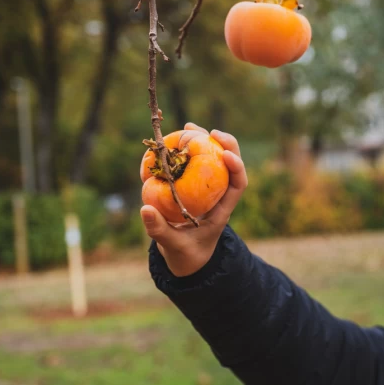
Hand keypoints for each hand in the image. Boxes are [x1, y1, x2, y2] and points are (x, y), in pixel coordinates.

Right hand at [140, 123, 247, 276]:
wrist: (184, 258)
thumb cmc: (185, 254)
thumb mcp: (173, 247)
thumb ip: (160, 230)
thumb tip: (145, 209)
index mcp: (222, 210)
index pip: (238, 185)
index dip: (237, 167)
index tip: (226, 154)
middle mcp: (218, 195)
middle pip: (230, 166)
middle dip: (226, 145)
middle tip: (210, 131)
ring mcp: (206, 189)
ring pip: (212, 160)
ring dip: (204, 141)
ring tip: (189, 126)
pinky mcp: (192, 186)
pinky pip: (192, 164)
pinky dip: (184, 150)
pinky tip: (173, 138)